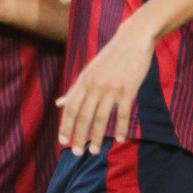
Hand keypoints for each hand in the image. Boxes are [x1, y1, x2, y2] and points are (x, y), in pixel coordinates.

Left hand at [58, 20, 152, 153]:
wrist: (133, 39)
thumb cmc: (110, 57)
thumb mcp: (89, 71)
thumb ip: (74, 89)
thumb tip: (58, 103)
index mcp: (84, 81)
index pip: (70, 107)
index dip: (65, 126)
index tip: (62, 142)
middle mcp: (95, 85)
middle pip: (83, 116)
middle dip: (78, 136)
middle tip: (77, 153)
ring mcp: (111, 87)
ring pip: (101, 117)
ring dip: (97, 137)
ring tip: (95, 151)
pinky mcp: (128, 88)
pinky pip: (122, 113)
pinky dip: (120, 128)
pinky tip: (119, 139)